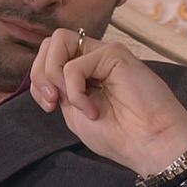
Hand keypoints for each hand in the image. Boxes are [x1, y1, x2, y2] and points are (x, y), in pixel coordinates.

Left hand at [29, 28, 186, 175]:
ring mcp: (103, 53)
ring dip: (54, 75)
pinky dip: (75, 91)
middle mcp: (92, 57)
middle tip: (53, 102)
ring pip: (57, 41)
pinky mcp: (113, 53)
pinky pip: (75, 65)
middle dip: (40, 73)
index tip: (49, 107)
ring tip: (73, 101)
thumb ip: (57, 90)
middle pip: (48, 44)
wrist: (149, 144)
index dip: (37, 80)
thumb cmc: (118, 135)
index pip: (45, 57)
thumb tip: (44, 74)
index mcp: (82, 71)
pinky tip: (92, 109)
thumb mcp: (74, 113)